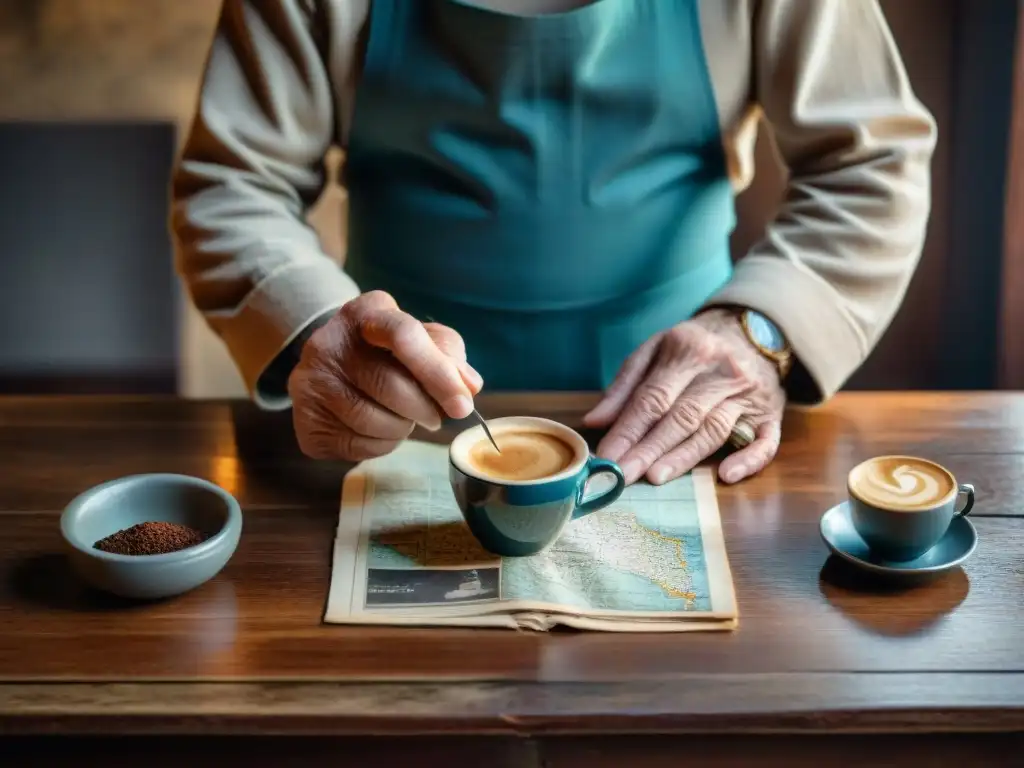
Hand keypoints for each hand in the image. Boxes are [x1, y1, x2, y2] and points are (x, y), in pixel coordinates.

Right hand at [288, 291, 481, 460]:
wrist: (334, 367)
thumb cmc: (391, 353)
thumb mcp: (423, 341)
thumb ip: (449, 357)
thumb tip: (469, 385)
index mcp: (365, 312)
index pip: (403, 334)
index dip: (437, 372)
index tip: (463, 404)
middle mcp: (328, 341)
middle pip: (390, 385)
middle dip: (425, 409)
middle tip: (436, 416)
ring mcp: (310, 380)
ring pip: (373, 420)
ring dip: (403, 429)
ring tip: (404, 418)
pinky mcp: (305, 417)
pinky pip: (356, 444)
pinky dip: (381, 445)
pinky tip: (379, 429)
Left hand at [582, 309, 785, 484]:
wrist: (751, 333)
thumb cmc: (692, 349)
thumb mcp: (654, 351)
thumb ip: (625, 386)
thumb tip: (595, 422)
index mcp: (688, 349)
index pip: (654, 396)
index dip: (629, 428)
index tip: (608, 456)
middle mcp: (722, 369)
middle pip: (682, 415)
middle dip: (650, 448)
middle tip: (625, 474)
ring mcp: (750, 392)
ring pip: (714, 429)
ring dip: (684, 456)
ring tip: (655, 476)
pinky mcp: (772, 413)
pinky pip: (766, 441)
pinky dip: (748, 460)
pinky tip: (726, 475)